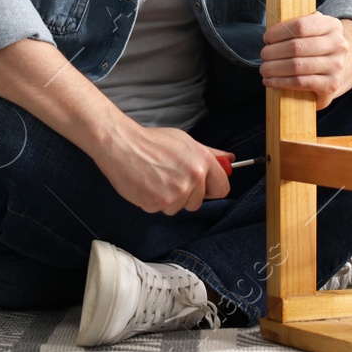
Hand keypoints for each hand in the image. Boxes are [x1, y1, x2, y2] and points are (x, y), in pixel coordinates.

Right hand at [94, 121, 231, 214]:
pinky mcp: (159, 203)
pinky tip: (146, 185)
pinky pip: (161, 210)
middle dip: (186, 195)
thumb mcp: (185, 142)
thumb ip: (209, 154)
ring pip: (179, 208)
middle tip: (169, 177)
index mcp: (203, 161)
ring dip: (168, 199)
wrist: (121, 145)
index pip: (222, 188)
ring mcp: (177, 192)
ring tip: (155, 179)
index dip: (210, 189)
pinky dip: (153, 201)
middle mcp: (193, 177)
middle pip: (198, 202)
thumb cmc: (152, 142)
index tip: (201, 186)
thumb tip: (230, 160)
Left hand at [259, 0, 351, 107]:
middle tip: (262, 55)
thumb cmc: (311, 40)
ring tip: (263, 69)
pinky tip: (270, 81)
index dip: (278, 32)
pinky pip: (302, 83)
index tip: (265, 37)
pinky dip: (281, 82)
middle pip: (297, 47)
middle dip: (273, 53)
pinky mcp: (331, 86)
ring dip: (274, 69)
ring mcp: (337, 66)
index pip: (301, 25)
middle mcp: (338, 45)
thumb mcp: (302, 17)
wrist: (337, 67)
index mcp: (331, 24)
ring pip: (297, 67)